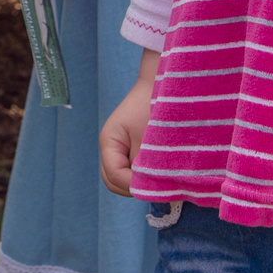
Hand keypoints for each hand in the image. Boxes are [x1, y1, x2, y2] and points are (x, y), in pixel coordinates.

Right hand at [99, 52, 161, 194]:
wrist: (163, 82)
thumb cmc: (156, 106)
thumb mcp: (150, 138)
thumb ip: (145, 165)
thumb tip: (146, 189)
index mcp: (109, 142)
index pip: (115, 176)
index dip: (133, 184)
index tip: (157, 184)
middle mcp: (110, 148)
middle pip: (113, 182)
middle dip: (134, 187)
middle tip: (159, 186)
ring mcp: (120, 149)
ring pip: (122, 179)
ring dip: (139, 182)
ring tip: (161, 179)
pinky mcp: (132, 148)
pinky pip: (132, 170)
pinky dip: (143, 175)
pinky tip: (160, 172)